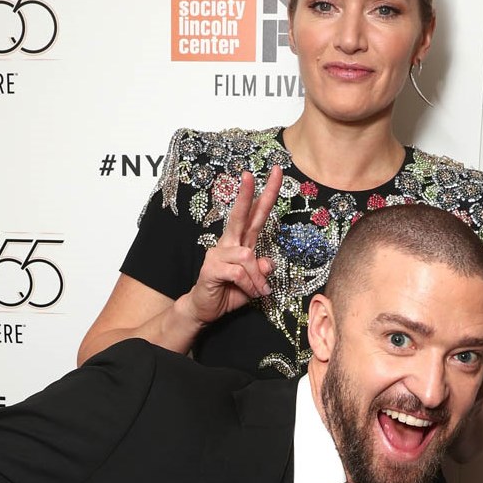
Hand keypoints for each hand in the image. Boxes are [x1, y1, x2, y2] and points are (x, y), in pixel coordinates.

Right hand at [182, 167, 282, 325]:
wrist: (205, 309)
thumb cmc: (229, 292)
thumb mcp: (254, 283)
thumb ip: (262, 272)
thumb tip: (268, 262)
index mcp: (242, 242)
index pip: (256, 214)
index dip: (266, 194)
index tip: (277, 173)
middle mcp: (229, 243)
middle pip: (241, 215)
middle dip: (247, 194)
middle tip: (251, 174)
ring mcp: (218, 254)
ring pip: (247, 256)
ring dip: (257, 277)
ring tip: (260, 291)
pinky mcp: (212, 268)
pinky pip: (238, 272)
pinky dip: (249, 284)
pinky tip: (249, 292)